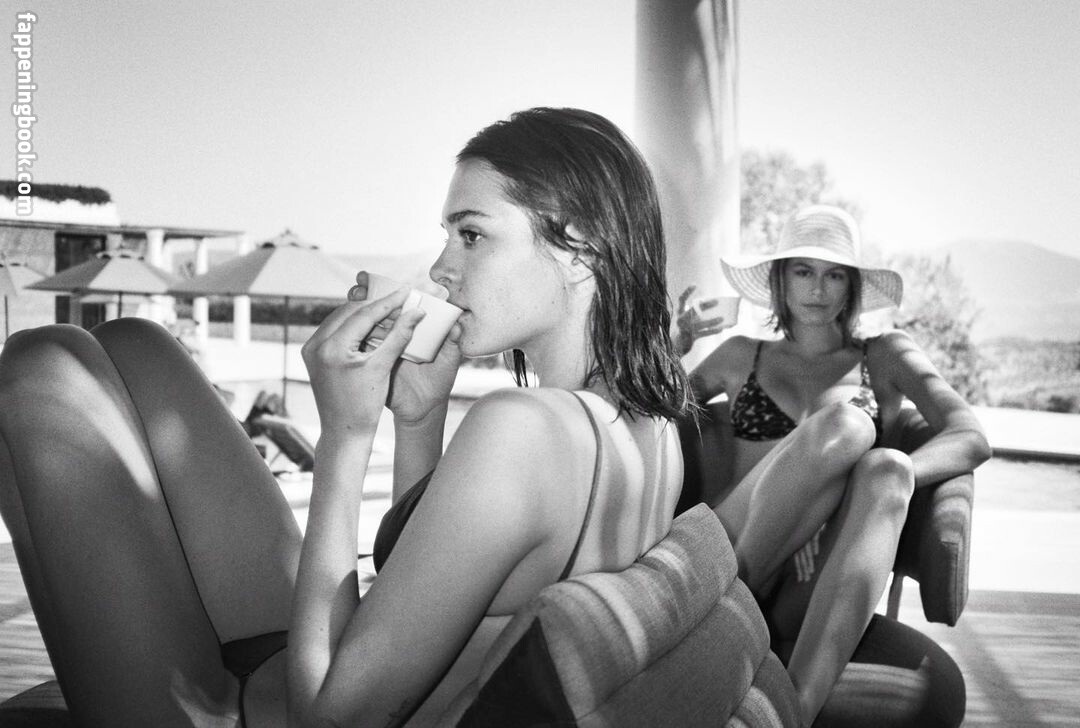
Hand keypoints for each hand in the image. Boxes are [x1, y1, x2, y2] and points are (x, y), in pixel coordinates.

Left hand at [302, 287, 423, 434]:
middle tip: (398, 298)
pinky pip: (334, 330)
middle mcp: (315, 345)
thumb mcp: (384, 367)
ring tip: (387, 310)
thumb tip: (417, 312)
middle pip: (349, 312)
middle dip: (375, 304)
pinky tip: (370, 324)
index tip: (405, 292)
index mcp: (332, 348)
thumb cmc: (366, 405)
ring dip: (363, 313)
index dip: (387, 302)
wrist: (344, 431)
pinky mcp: (311, 354)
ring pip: (340, 318)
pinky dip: (352, 325)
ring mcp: (310, 349)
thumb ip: (400, 336)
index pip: (363, 315)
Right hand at [349, 271, 462, 423]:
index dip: (386, 288)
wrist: (423, 409)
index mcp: (411, 327)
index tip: (378, 277)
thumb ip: (453, 343)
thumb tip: (459, 326)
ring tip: (354, 296)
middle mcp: (393, 333)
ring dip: (355, 308)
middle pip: (376, 307)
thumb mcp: (448, 361)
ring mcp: (380, 346)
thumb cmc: (438, 381)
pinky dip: (352, 336)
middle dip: (365, 292)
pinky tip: (349, 327)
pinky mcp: (371, 362)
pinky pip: (359, 347)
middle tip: (360, 284)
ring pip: (363, 323)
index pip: (397, 302)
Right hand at [675, 285, 731, 355]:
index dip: (687, 292)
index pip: (681, 300)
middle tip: (716, 301)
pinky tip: (720, 329)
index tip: (695, 285)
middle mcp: (681, 320)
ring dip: (712, 321)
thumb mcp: (685, 317)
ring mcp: (685, 329)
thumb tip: (711, 302)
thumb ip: (694, 311)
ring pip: (700, 324)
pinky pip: (703, 334)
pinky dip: (712, 331)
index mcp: (679, 313)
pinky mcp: (690, 337)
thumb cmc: (684, 328)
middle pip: (693, 311)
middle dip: (705, 305)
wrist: (675, 345)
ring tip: (722, 318)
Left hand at [793, 526, 822, 582]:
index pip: (796, 559)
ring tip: (811, 571)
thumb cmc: (808, 523)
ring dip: (809, 561)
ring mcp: (805, 535)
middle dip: (803, 570)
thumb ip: (805, 546)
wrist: (809, 509)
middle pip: (801, 557)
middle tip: (806, 580)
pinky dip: (814, 546)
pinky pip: (813, 538)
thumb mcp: (805, 536)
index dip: (798, 570)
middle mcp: (799, 540)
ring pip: (806, 550)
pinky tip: (816, 554)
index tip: (800, 580)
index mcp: (796, 543)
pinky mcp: (812, 529)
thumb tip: (811, 557)